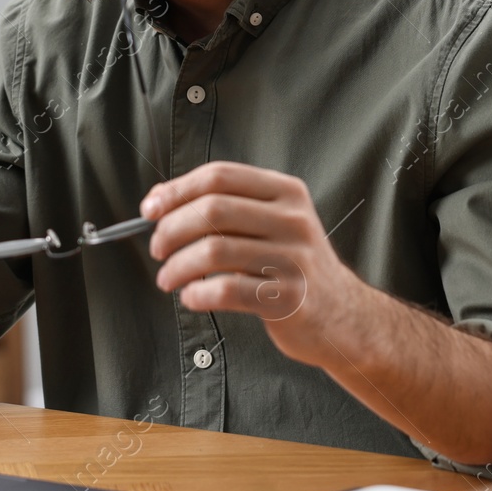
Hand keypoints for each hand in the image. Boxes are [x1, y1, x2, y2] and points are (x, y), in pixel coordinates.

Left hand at [142, 161, 367, 369]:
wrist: (342, 315)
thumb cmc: (291, 265)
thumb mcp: (273, 223)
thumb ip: (227, 208)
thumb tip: (159, 201)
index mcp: (285, 191)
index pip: (220, 176)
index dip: (177, 190)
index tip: (149, 209)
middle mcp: (293, 219)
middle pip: (213, 210)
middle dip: (171, 229)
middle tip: (157, 249)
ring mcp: (294, 259)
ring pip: (214, 251)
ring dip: (177, 267)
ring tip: (167, 279)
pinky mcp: (289, 297)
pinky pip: (227, 290)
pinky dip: (197, 294)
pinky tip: (191, 297)